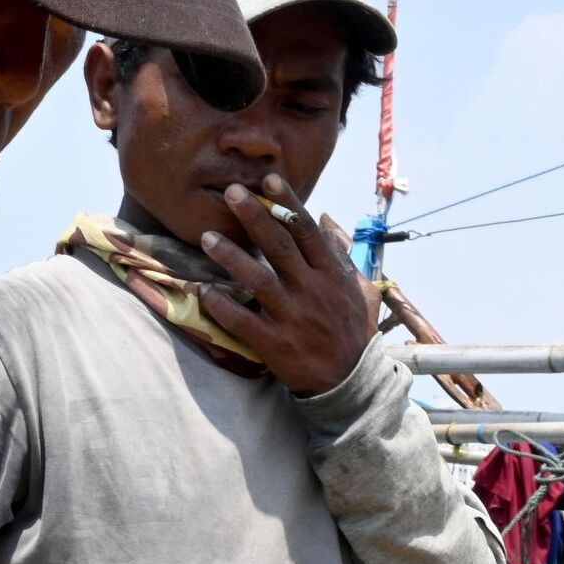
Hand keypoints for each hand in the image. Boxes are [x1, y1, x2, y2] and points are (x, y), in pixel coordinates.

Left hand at [190, 172, 377, 397]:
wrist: (350, 383)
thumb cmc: (353, 333)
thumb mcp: (361, 291)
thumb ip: (343, 257)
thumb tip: (327, 223)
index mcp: (332, 275)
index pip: (308, 231)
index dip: (289, 204)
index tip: (270, 180)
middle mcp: (312, 291)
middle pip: (280, 246)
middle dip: (254, 216)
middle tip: (232, 192)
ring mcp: (292, 317)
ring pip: (258, 279)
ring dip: (231, 256)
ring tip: (206, 237)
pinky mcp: (275, 343)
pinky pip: (242, 321)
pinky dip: (221, 306)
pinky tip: (202, 291)